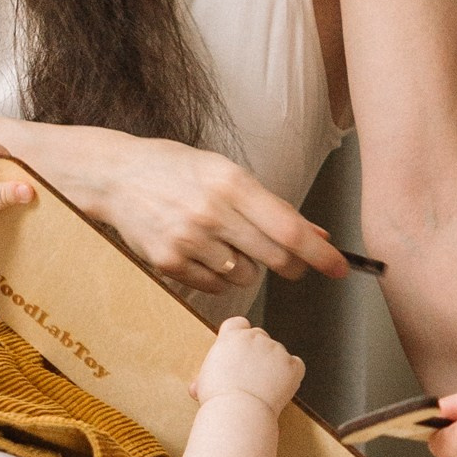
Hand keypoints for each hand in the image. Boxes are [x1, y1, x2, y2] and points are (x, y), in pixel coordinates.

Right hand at [72, 132, 349, 294]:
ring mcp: (188, 240)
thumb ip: (271, 205)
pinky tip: (203, 251)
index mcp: (231, 183)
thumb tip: (316, 235)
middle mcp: (211, 212)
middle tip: (292, 262)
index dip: (320, 254)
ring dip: (248, 267)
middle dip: (292, 265)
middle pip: (274, 258)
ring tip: (225, 241)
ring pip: (246, 275)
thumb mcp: (225, 173)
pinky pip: (216, 286)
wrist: (116, 177)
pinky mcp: (169, 263)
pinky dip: (220, 275)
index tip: (340, 269)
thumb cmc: (177, 170)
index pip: (288, 229)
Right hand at [193, 317, 304, 415]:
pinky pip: (296, 365)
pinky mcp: (291, 365)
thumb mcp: (203, 383)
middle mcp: (255, 338)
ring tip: (263, 388)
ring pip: (278, 352)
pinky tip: (280, 388)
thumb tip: (197, 387)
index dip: (240, 336)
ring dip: (274, 366)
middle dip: (257, 352)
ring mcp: (276, 350)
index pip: (238, 323)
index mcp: (231, 337)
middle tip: (251, 375)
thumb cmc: (217, 400)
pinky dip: (291, 375)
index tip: (239, 351)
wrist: (238, 412)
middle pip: (260, 336)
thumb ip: (205, 377)